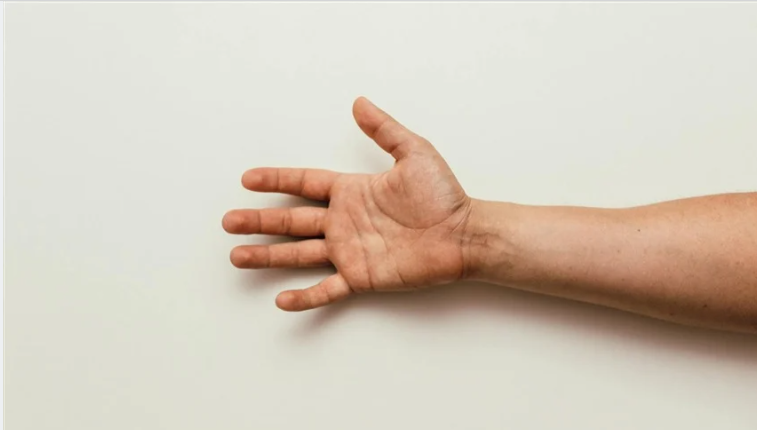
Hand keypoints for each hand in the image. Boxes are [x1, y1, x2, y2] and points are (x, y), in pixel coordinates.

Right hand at [223, 97, 472, 310]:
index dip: (275, 180)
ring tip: (238, 256)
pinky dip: (305, 296)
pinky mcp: (362, 277)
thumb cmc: (442, 195)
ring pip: (299, 254)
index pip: (304, 184)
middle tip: (228, 222)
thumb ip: (384, 130)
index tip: (247, 179)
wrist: (464, 234)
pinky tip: (281, 300)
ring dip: (268, 256)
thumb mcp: (413, 153)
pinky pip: (327, 289)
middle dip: (258, 221)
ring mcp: (350, 250)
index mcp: (351, 191)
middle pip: (291, 220)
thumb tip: (359, 102)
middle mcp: (344, 221)